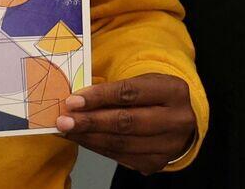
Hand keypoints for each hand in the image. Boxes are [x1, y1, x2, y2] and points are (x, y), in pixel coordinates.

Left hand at [54, 73, 196, 173]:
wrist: (181, 121)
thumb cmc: (155, 97)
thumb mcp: (144, 82)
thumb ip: (115, 89)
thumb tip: (77, 99)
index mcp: (174, 91)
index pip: (130, 93)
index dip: (99, 97)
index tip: (73, 100)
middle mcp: (177, 120)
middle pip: (126, 122)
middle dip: (90, 122)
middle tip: (64, 121)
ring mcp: (169, 145)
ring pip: (121, 143)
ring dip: (89, 137)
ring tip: (68, 130)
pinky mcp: (157, 163)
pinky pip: (121, 157)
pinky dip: (98, 148)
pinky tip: (83, 139)